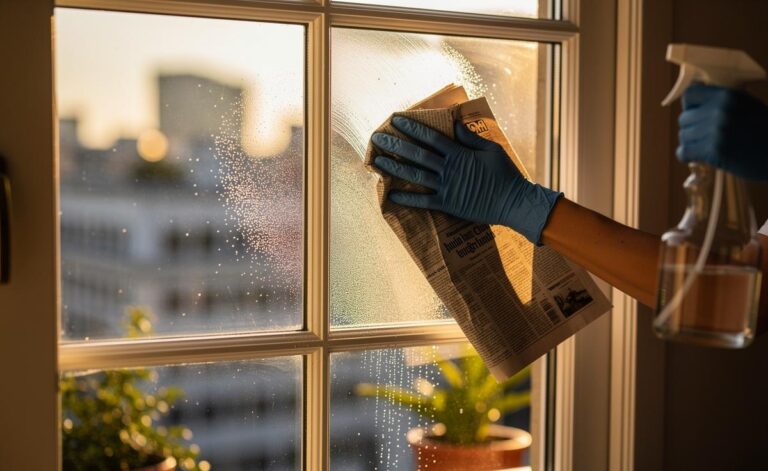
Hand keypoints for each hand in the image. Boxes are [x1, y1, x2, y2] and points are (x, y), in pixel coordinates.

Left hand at [372, 117, 561, 244]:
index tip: (396, 120)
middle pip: (417, 154)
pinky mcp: (448, 204)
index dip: (412, 128)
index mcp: (459, 153)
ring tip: (377, 161)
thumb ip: (471, 138)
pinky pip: (423, 201)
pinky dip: (407, 198)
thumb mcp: (491, 150)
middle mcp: (449, 169)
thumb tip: (455, 124)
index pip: (431, 137)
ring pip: (416, 175)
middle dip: (396, 145)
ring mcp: (447, 187)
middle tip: (377, 138)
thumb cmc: (505, 174)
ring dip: (395, 168)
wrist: (513, 202)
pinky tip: (391, 194)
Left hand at [678, 84, 767, 179]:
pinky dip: (688, 156)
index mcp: (728, 95)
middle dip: (693, 129)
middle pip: (684, 119)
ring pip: (683, 136)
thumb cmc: (763, 131)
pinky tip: (700, 157)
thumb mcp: (746, 105)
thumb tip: (693, 104)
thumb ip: (722, 102)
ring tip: (707, 147)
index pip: (690, 95)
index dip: (691, 107)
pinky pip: (684, 152)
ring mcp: (716, 130)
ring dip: (692, 143)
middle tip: (706, 138)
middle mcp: (720, 110)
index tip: (698, 116)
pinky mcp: (714, 150)